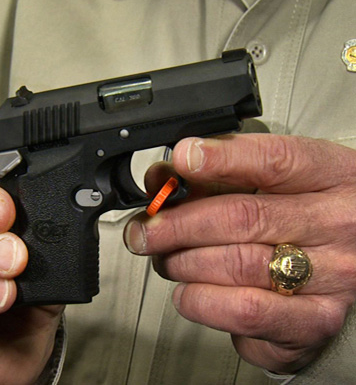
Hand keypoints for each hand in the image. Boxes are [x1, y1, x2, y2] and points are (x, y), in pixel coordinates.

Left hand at [124, 134, 355, 373]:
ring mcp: (332, 277)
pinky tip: (189, 292)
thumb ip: (221, 173)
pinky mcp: (314, 322)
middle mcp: (337, 226)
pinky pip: (242, 313)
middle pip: (241, 217)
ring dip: (181, 263)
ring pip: (234, 266)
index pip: (274, 160)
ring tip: (166, 259)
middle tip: (144, 230)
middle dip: (176, 223)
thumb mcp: (279, 182)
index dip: (220, 158)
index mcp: (330, 177)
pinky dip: (199, 301)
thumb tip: (161, 178)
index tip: (179, 160)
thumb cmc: (307, 219)